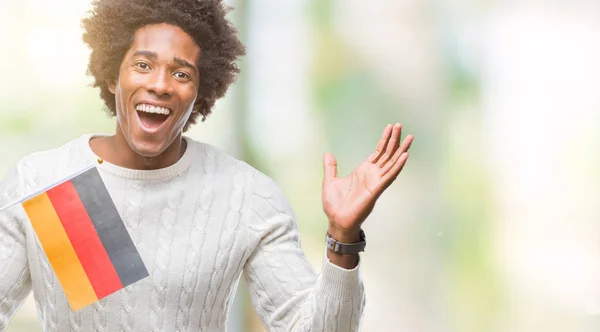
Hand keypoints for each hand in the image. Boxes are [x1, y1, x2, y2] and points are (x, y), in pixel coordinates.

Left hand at [322, 123, 412, 241]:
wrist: (336, 221)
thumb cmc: (335, 205)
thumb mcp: (330, 181)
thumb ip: (331, 167)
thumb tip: (327, 153)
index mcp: (363, 171)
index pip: (377, 152)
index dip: (384, 140)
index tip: (391, 127)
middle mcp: (372, 175)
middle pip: (387, 154)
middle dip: (394, 140)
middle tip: (401, 125)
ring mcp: (376, 182)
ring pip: (392, 162)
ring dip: (401, 150)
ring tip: (410, 138)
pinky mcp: (376, 190)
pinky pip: (389, 176)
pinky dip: (397, 166)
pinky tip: (405, 156)